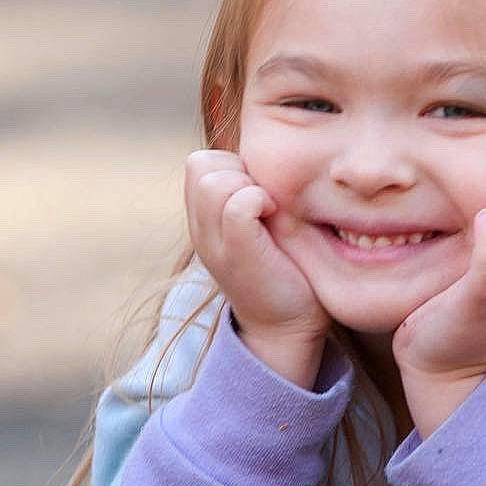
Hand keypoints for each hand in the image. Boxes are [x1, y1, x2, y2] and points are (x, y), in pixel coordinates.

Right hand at [184, 150, 328, 381]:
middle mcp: (200, 229)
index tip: (258, 192)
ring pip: (213, 179)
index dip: (231, 165)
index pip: (199, 161)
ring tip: (270, 210)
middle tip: (265, 200)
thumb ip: (250, 191)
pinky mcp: (236, 254)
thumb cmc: (284, 269)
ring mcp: (213, 242)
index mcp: (202, 219)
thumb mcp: (258, 224)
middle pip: (199, 163)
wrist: (287, 328)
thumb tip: (269, 157)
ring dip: (248, 184)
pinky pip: (238, 203)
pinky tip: (275, 218)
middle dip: (237, 169)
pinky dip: (260, 200)